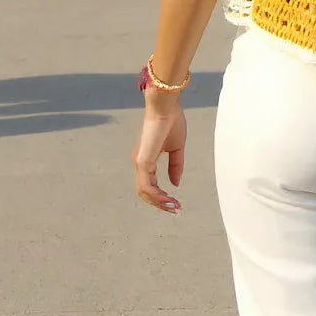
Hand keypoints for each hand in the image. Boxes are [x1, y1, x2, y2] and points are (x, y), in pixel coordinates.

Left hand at [133, 93, 185, 213]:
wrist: (166, 106)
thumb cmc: (171, 121)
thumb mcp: (176, 147)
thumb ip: (175, 165)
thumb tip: (175, 184)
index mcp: (146, 158)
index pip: (149, 185)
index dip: (161, 196)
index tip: (176, 203)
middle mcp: (139, 162)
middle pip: (145, 192)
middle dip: (161, 203)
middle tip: (176, 209)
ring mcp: (139, 162)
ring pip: (145, 192)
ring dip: (160, 202)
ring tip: (174, 207)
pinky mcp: (143, 161)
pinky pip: (147, 185)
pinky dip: (158, 196)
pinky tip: (170, 199)